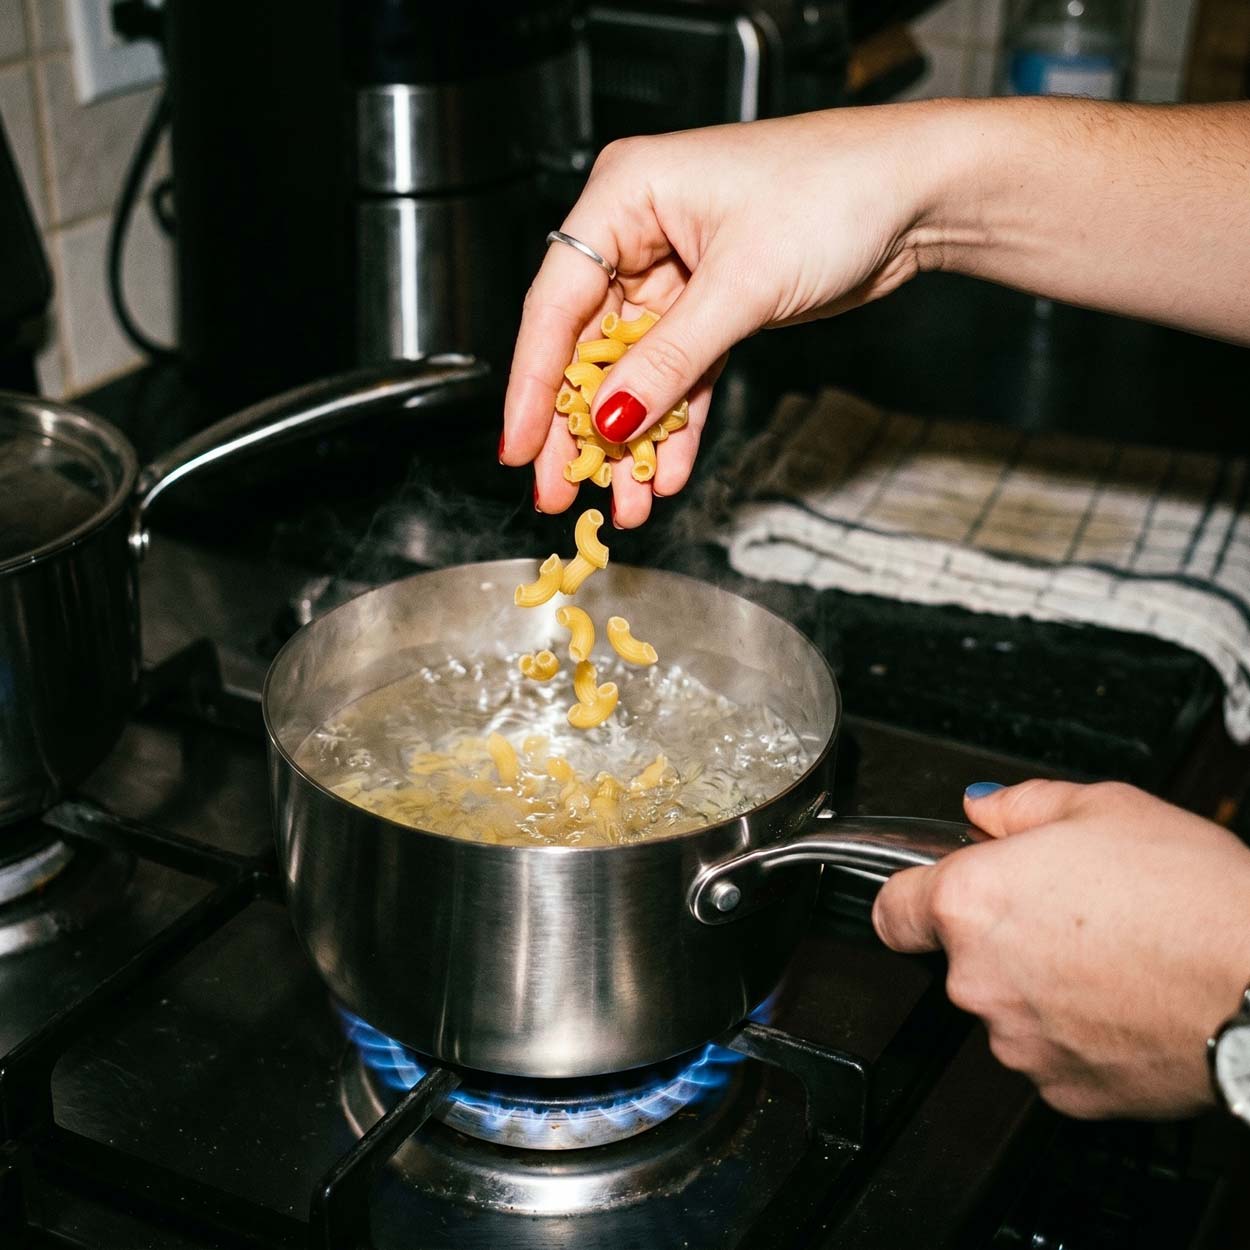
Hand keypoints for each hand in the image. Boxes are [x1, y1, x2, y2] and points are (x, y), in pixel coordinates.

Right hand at [501, 103, 953, 525]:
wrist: (919, 194)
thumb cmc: (836, 193)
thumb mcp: (742, 286)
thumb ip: (669, 360)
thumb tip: (610, 418)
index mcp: (625, 196)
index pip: (555, 303)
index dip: (532, 384)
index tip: (518, 448)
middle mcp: (640, 233)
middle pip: (584, 346)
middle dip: (578, 427)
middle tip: (560, 494)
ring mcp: (675, 273)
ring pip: (632, 372)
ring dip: (630, 440)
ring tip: (623, 503)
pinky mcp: (711, 307)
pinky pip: (679, 378)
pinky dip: (675, 426)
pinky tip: (667, 474)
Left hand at [872, 779, 1249, 1118]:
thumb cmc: (1192, 897)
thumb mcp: (1103, 806)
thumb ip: (1020, 805)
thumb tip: (982, 809)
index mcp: (971, 902)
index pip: (892, 909)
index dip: (915, 896)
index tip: (937, 894)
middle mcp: (979, 977)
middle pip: (961, 957)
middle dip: (1003, 935)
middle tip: (1070, 912)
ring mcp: (1019, 1041)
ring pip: (1008, 1007)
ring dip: (1040, 986)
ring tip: (1113, 956)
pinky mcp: (1063, 1090)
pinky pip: (1052, 1054)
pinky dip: (1078, 1034)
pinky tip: (1128, 1002)